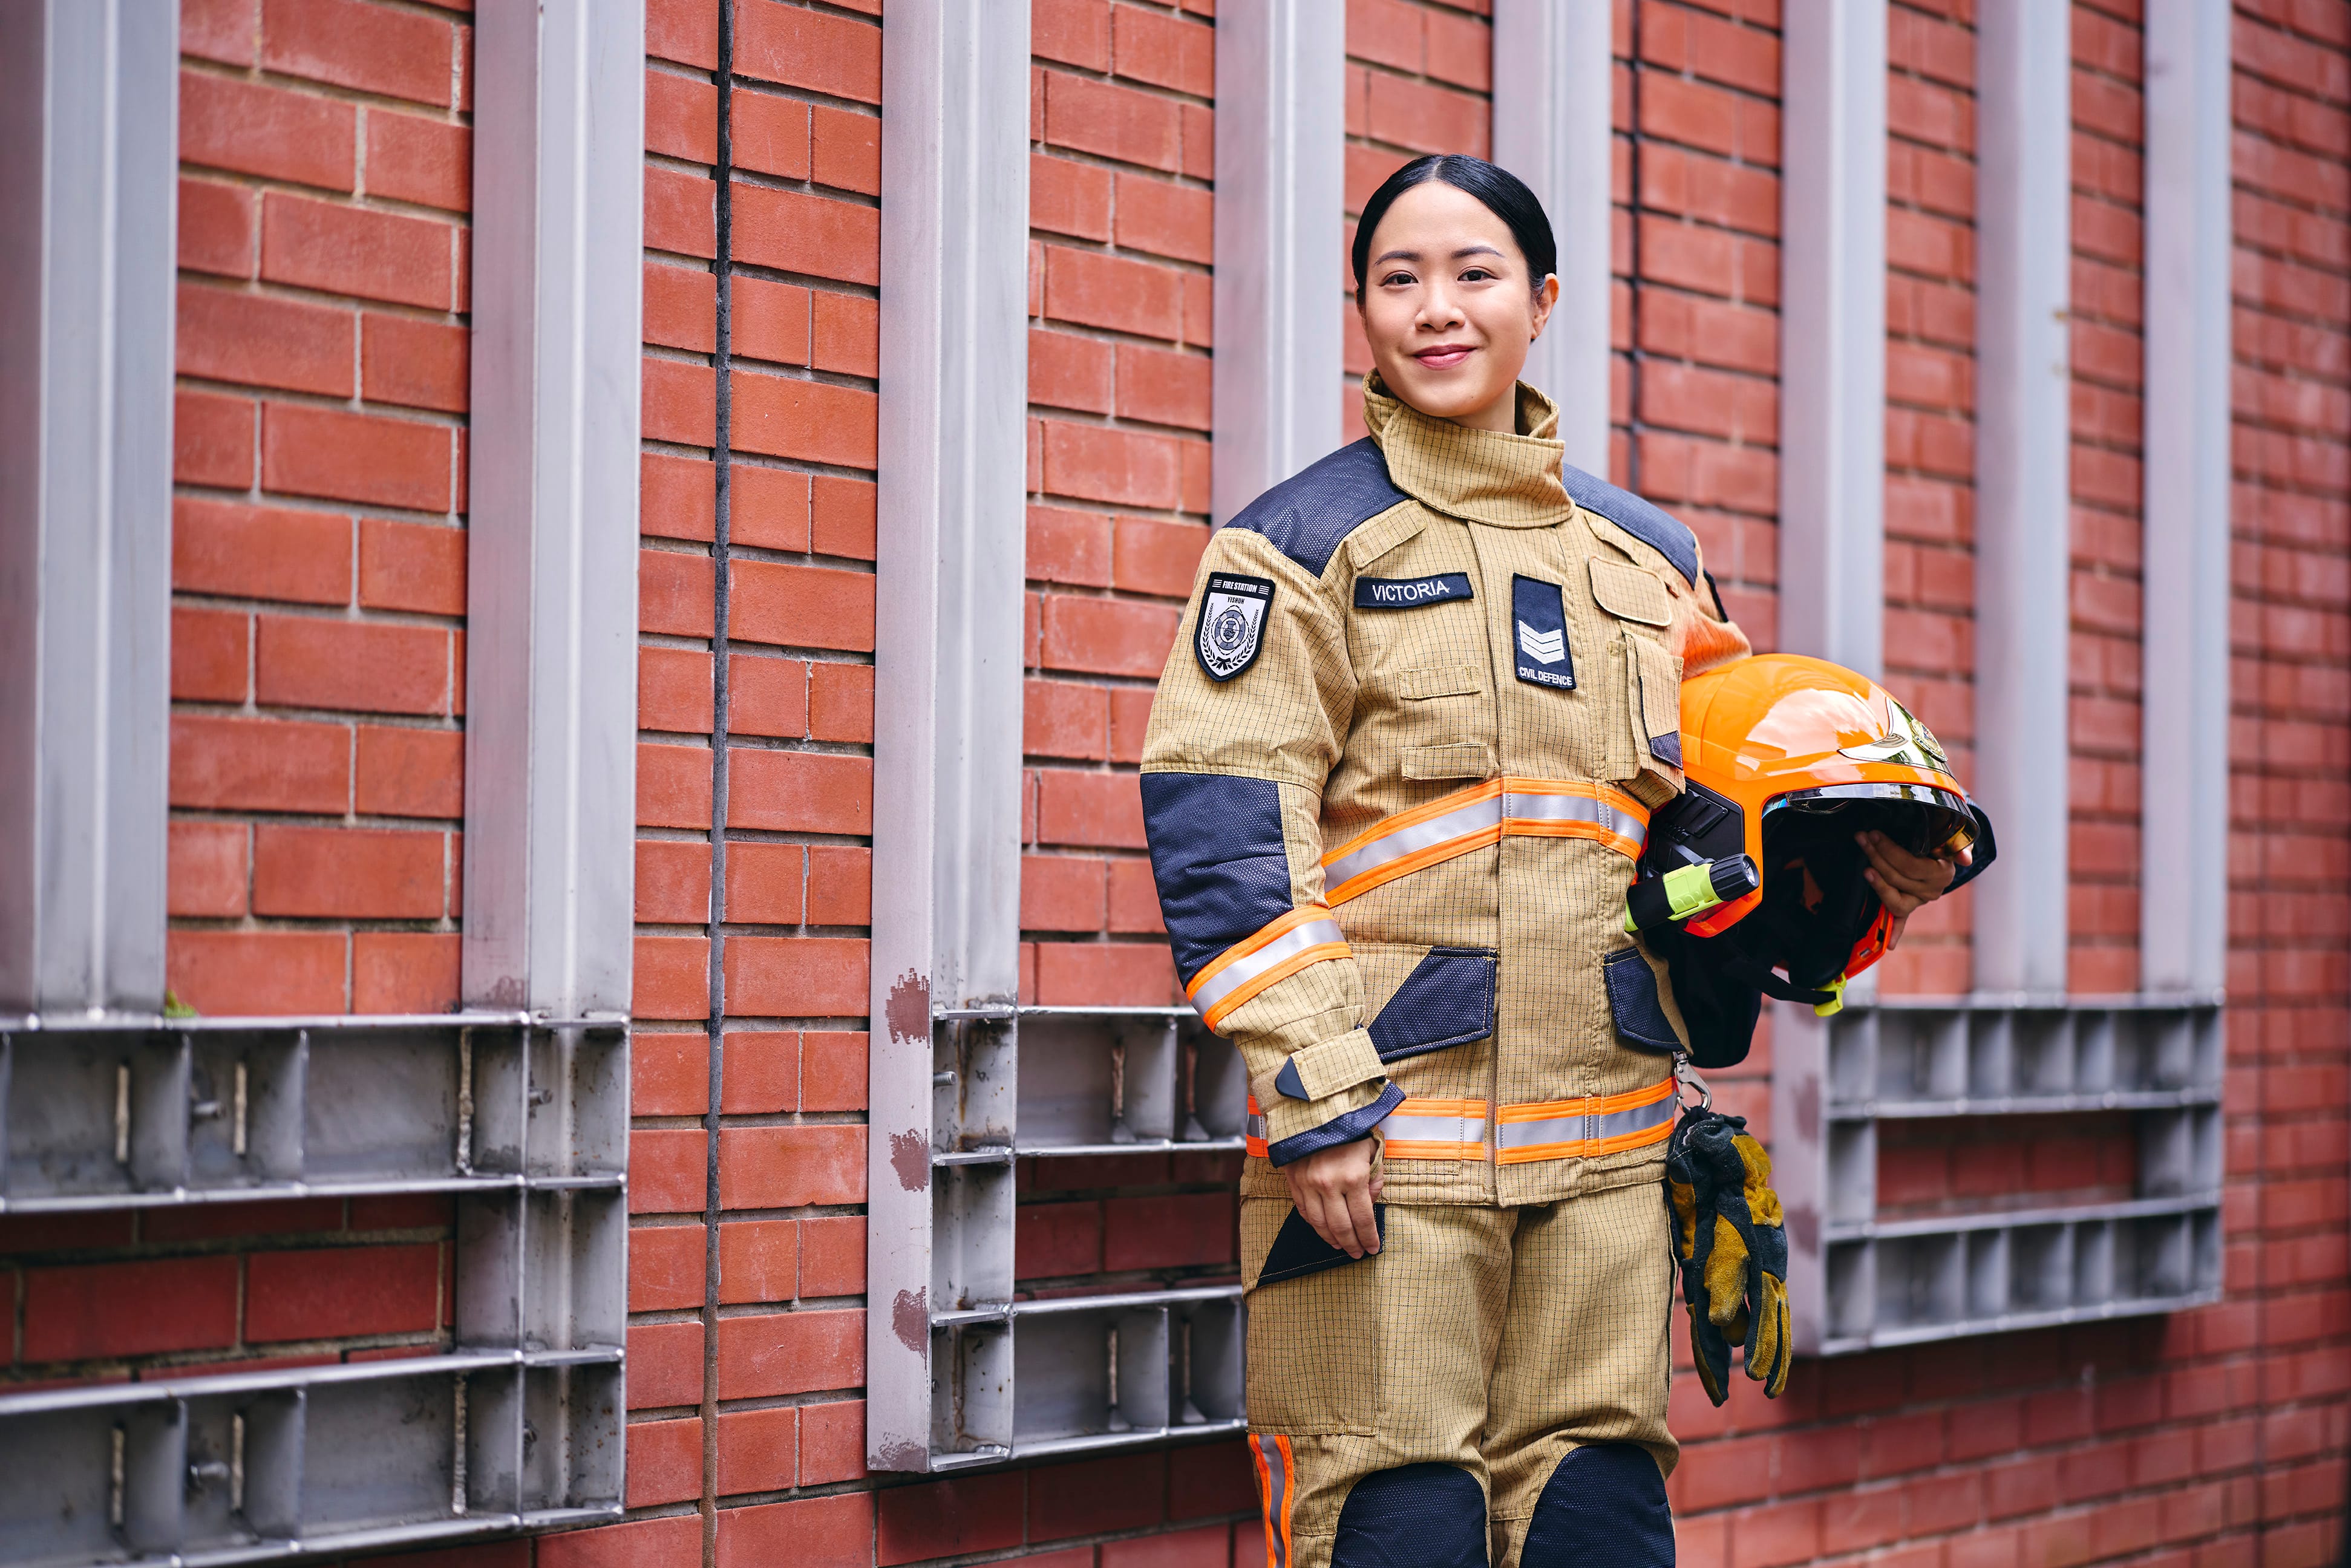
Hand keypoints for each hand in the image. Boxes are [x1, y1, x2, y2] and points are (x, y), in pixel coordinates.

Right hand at [1282, 1137, 1382, 1257]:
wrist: (1316, 1110)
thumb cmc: (1350, 1129)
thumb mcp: (1373, 1150)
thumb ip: (1375, 1179)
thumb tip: (1370, 1202)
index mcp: (1353, 1177)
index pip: (1363, 1218)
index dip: (1369, 1237)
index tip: (1372, 1248)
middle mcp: (1329, 1184)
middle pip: (1341, 1227)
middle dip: (1352, 1244)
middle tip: (1357, 1254)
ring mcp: (1308, 1184)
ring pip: (1319, 1223)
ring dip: (1331, 1239)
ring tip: (1341, 1246)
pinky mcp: (1294, 1181)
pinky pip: (1304, 1210)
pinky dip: (1314, 1224)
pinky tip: (1323, 1230)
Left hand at [1858, 831, 1969, 948]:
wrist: (1940, 850)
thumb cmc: (1941, 840)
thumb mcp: (1951, 838)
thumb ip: (1958, 846)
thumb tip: (1965, 859)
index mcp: (1941, 875)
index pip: (1910, 866)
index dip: (1890, 851)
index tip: (1874, 835)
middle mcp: (1931, 891)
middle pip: (1897, 879)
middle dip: (1877, 858)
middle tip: (1862, 840)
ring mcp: (1918, 901)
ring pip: (1894, 899)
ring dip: (1877, 884)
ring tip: (1865, 868)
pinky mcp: (1908, 905)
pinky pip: (1901, 921)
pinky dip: (1895, 932)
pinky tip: (1888, 945)